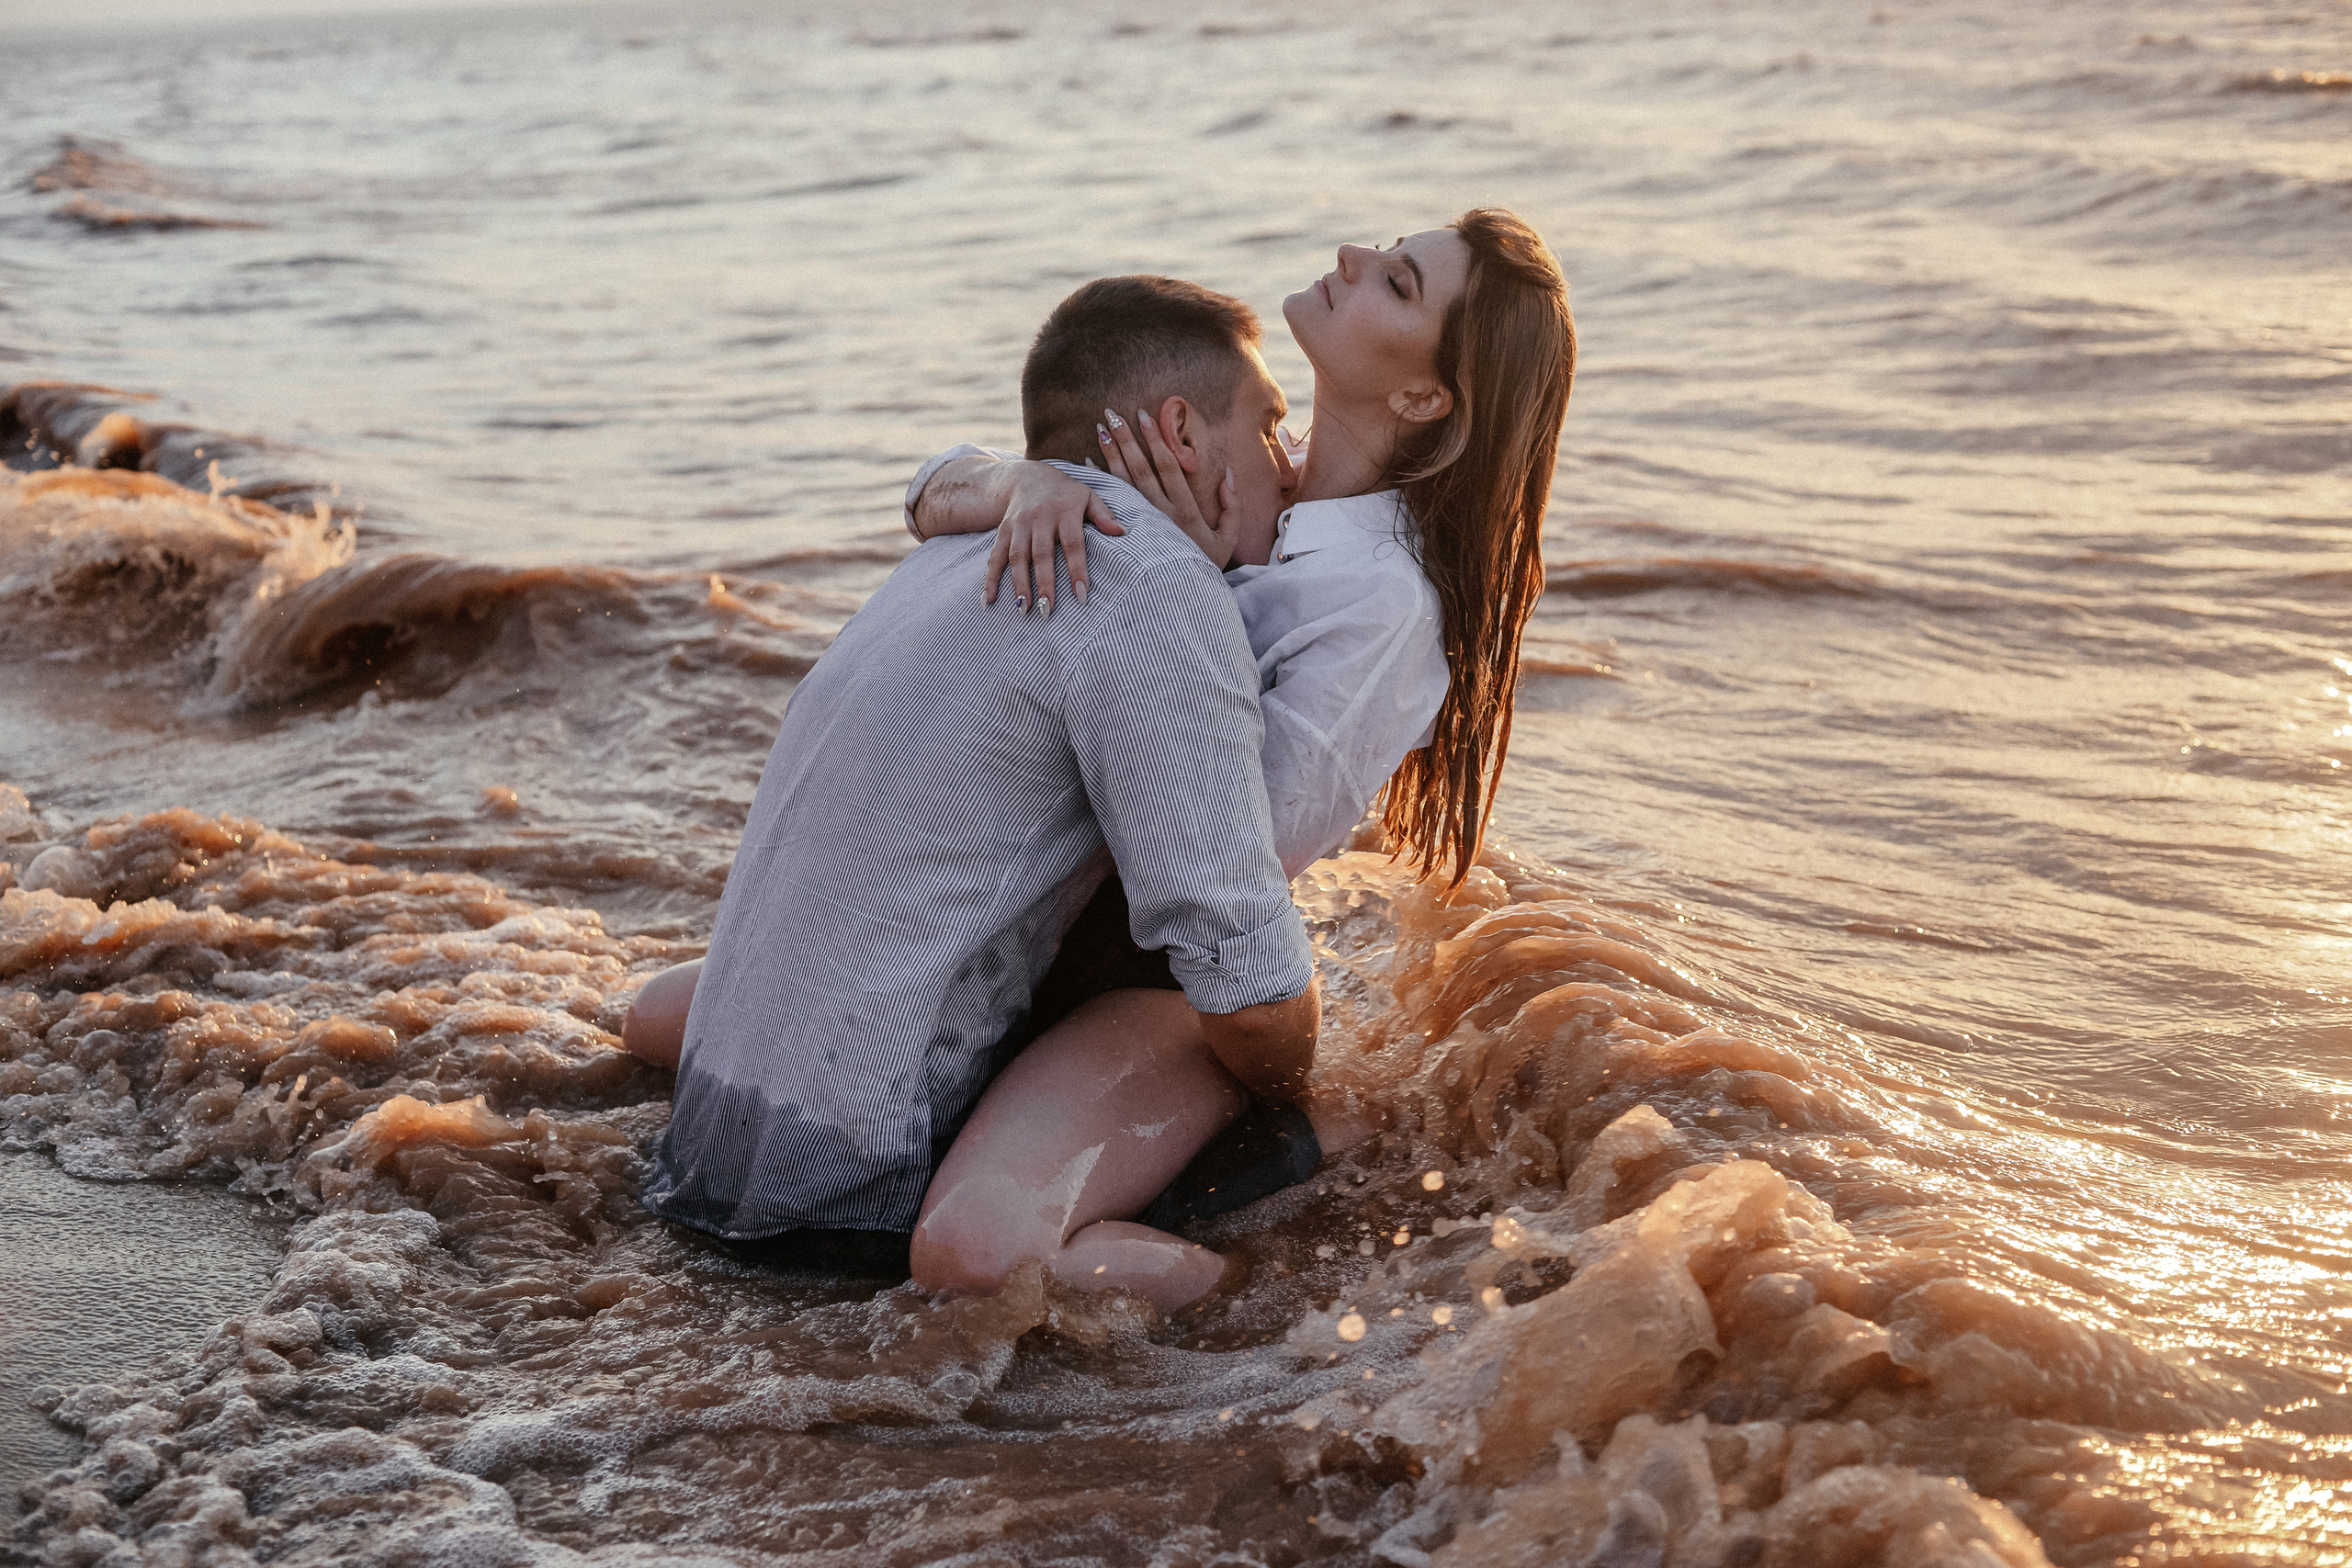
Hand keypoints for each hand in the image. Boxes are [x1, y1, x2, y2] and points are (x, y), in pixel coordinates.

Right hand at [982, 463, 1122, 615]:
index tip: (1081, 595)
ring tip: (1023, 610)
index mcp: (1065, 511)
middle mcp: (1039, 518)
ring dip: (1018, 584)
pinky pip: (995, 556)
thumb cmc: (1066, 495)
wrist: (1028, 477)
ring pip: (1017, 557)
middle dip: (1044, 583)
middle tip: (1047, 611)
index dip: (1076, 569)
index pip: (1073, 544)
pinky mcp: (1003, 530)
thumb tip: (1122, 532)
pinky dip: (990, 578)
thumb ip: (1103, 515)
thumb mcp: (1088, 497)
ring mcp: (1019, 524)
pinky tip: (988, 599)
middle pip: (1041, 554)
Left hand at [1098, 406, 1239, 569]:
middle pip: (1140, 469)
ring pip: (1123, 483)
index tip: (1144, 416)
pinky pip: (1111, 502)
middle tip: (1111, 413)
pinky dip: (1099, 482)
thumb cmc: (1206, 566)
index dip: (1155, 440)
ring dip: (1110, 454)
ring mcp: (1142, 523)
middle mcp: (1160, 513)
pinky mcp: (1129, 532)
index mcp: (1185, 510)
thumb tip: (1228, 474)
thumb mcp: (1228, 539)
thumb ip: (1232, 506)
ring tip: (1098, 429)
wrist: (1183, 598)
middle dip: (1126, 439)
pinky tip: (1086, 464)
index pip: (1167, 466)